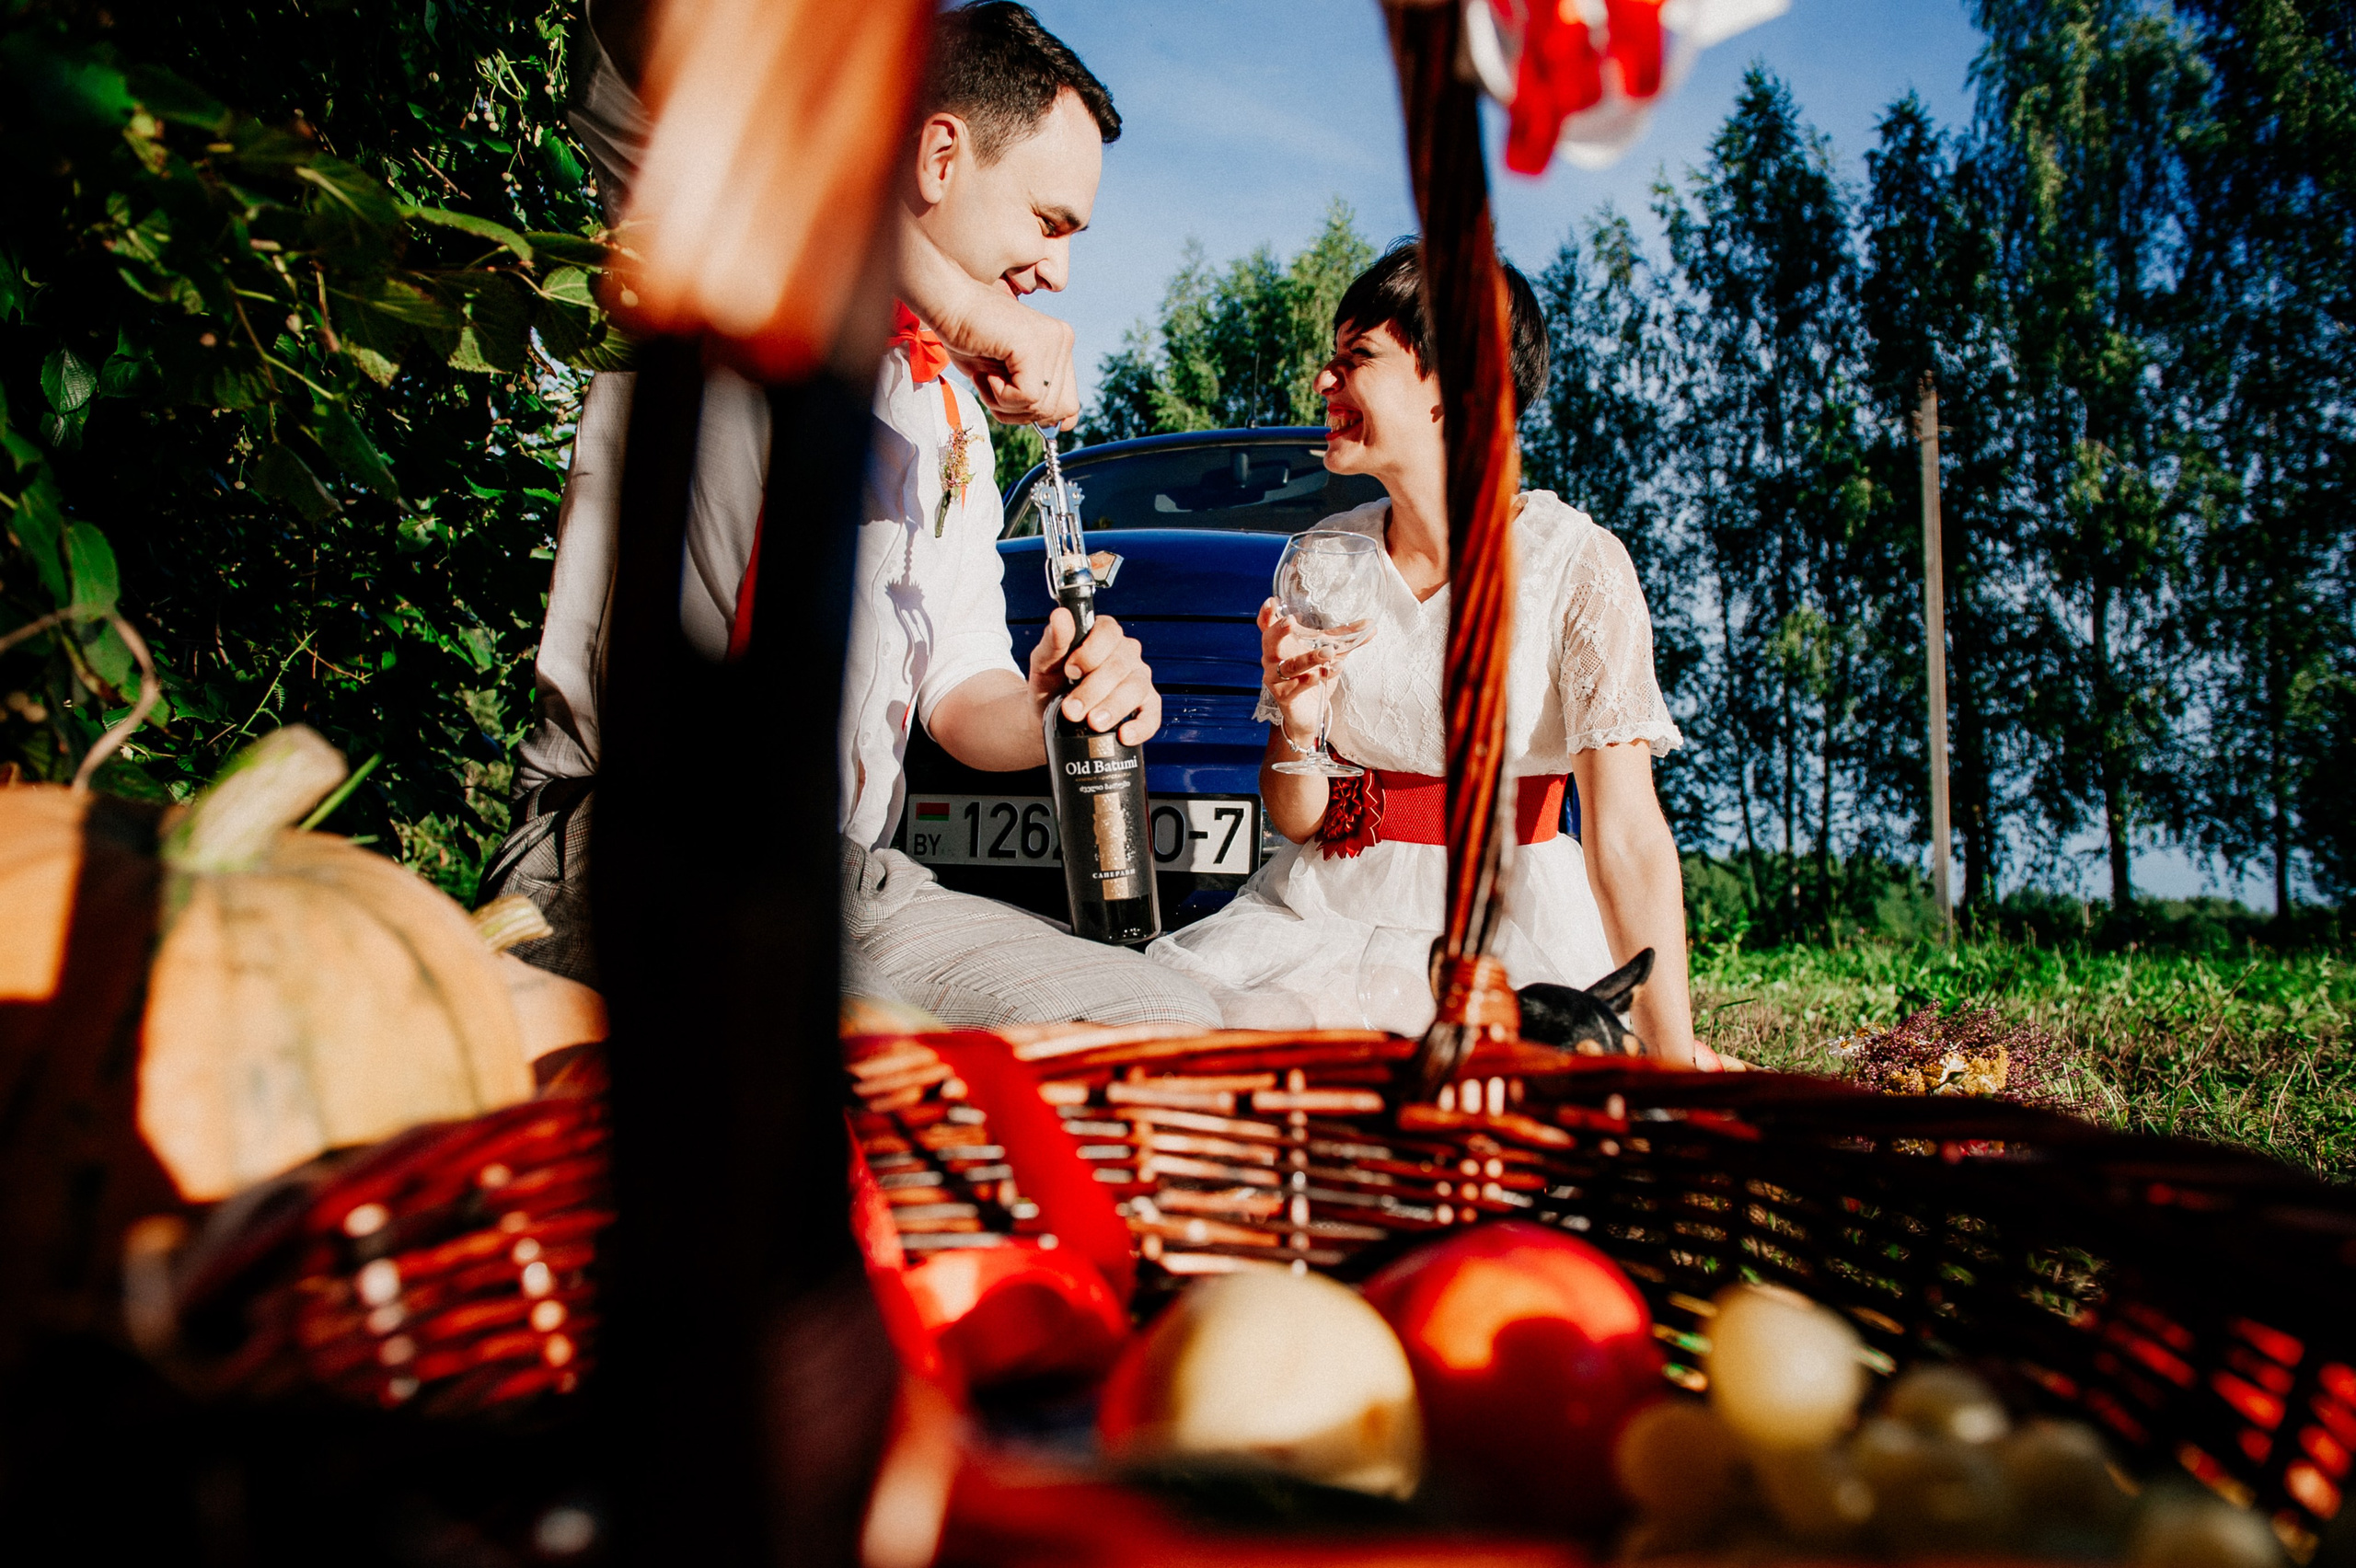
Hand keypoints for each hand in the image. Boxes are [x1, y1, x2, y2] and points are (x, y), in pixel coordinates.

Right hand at [952, 306, 1076, 429]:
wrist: (946, 305)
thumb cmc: (969, 339)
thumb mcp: (1007, 377)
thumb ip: (1037, 399)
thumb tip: (1063, 427)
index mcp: (1060, 346)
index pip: (1069, 406)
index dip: (1035, 414)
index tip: (1008, 396)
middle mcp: (1062, 340)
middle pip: (1056, 411)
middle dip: (1017, 411)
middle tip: (990, 384)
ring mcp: (1052, 341)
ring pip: (1040, 407)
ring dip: (1003, 403)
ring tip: (986, 376)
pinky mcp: (1033, 345)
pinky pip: (1026, 396)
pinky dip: (999, 396)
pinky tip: (985, 373)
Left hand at [1029, 608, 1158, 743]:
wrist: (1050, 717)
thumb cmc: (1050, 683)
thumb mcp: (1044, 662)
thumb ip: (1053, 641)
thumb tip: (1060, 616)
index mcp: (1103, 635)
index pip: (1108, 632)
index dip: (1090, 652)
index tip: (1070, 671)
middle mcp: (1125, 653)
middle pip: (1119, 666)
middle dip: (1093, 690)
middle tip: (1071, 710)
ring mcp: (1139, 679)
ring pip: (1135, 689)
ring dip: (1113, 708)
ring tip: (1093, 723)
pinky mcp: (1146, 706)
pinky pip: (1152, 715)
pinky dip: (1141, 727)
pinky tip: (1124, 735)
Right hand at [1258, 599, 1365, 749]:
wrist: (1311, 714)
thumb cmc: (1314, 676)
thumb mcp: (1331, 653)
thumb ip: (1347, 638)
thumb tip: (1371, 624)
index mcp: (1280, 644)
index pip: (1266, 626)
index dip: (1266, 614)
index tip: (1272, 601)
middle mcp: (1273, 660)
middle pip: (1269, 642)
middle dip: (1279, 631)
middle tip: (1291, 621)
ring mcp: (1276, 679)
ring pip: (1289, 666)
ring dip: (1308, 658)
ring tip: (1329, 653)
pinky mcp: (1284, 697)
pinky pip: (1296, 686)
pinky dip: (1312, 679)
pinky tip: (1326, 674)